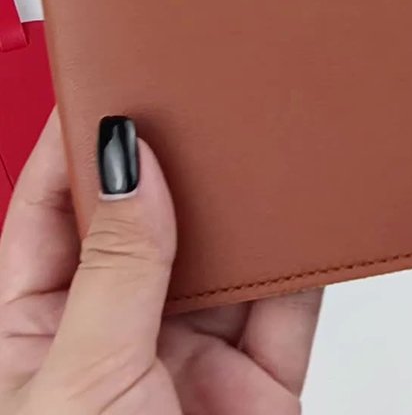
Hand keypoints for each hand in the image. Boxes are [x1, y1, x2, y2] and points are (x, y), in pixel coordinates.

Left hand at [0, 111, 322, 413]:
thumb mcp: (81, 381)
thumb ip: (115, 269)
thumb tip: (130, 168)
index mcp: (41, 333)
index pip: (48, 218)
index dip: (72, 154)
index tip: (103, 97)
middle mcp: (119, 334)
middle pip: (146, 227)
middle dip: (170, 171)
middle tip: (188, 110)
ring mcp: (193, 353)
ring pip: (223, 259)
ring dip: (242, 213)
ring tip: (252, 155)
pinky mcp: (261, 374)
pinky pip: (290, 303)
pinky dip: (303, 261)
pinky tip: (303, 221)